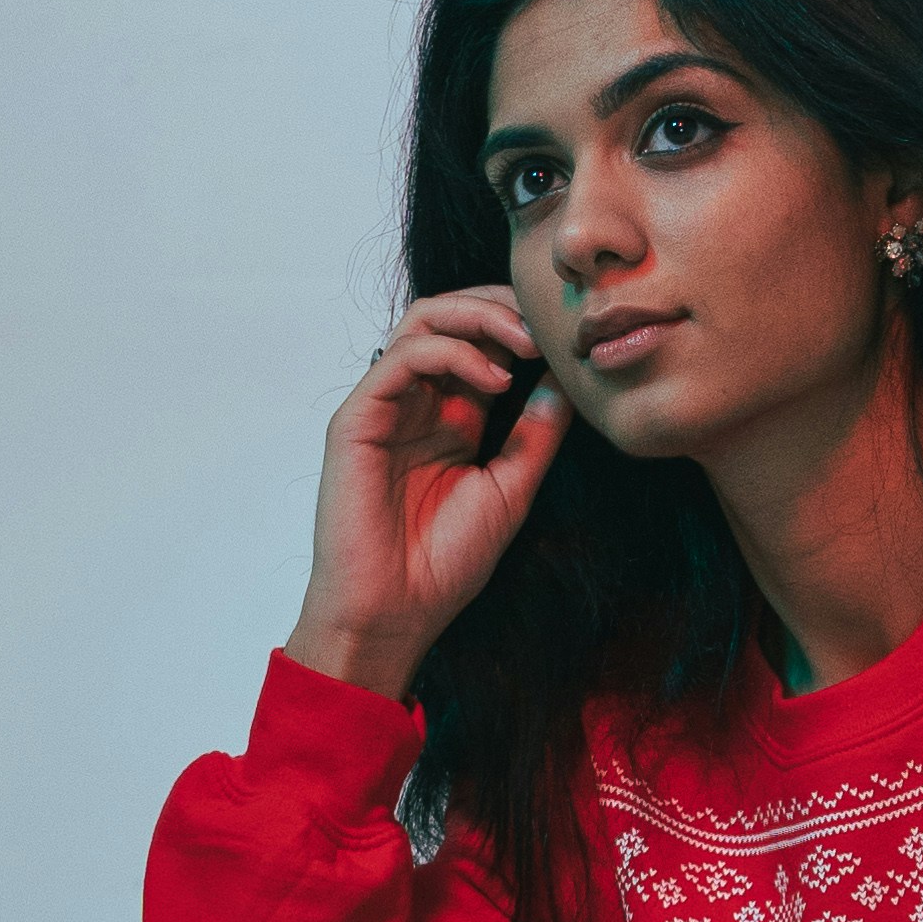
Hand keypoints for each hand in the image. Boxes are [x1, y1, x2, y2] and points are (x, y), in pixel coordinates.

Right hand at [284, 286, 570, 702]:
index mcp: (451, 418)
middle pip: (450, 316)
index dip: (519, 326)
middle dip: (501, 308)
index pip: (480, 342)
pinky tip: (493, 380)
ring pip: (423, 321)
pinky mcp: (357, 418)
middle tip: (544, 329)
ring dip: (478, 318)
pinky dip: (452, 353)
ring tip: (523, 344)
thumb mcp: (510, 489)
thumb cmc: (444, 564)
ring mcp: (384, 406)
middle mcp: (415, 403)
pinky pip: (402, 357)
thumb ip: (535, 433)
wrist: (396, 613)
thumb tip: (565, 378)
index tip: (563, 339)